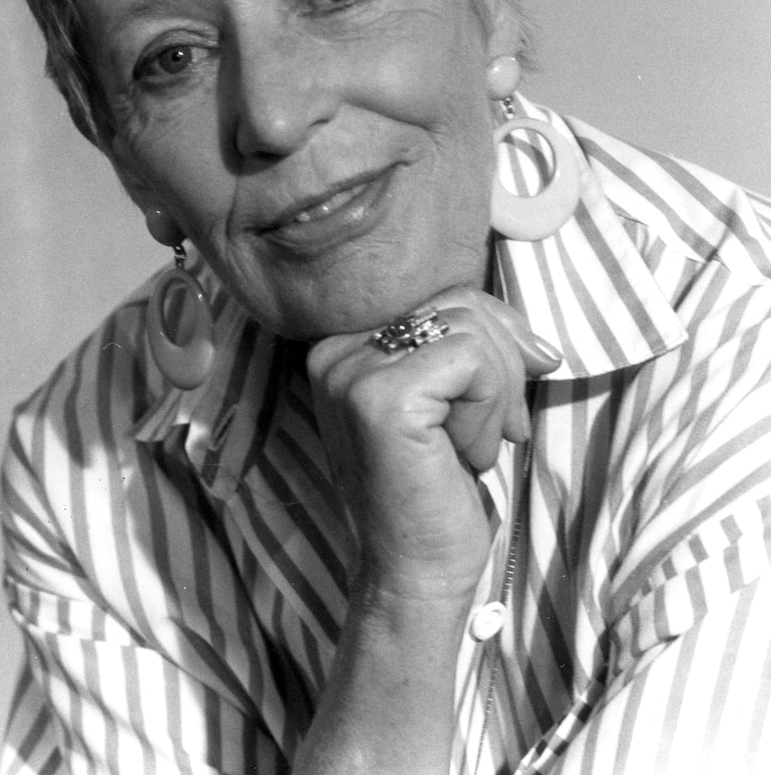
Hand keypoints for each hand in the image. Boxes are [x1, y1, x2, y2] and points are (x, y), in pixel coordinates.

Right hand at [307, 287, 561, 604]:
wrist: (413, 578)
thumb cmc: (436, 496)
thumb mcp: (453, 405)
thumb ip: (473, 353)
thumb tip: (541, 343)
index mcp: (344, 349)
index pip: (444, 301)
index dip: (496, 343)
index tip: (504, 407)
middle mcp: (337, 353)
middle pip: (460, 308)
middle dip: (505, 369)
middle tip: (500, 433)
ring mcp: (354, 373)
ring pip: (472, 331)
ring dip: (498, 396)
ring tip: (474, 449)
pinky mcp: (383, 398)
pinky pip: (473, 360)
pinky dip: (489, 409)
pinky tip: (467, 456)